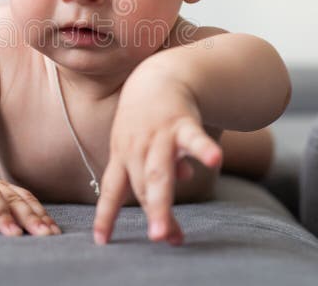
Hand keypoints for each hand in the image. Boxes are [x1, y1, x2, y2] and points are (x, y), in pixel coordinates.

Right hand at [0, 178, 61, 236]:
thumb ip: (18, 221)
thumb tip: (48, 233)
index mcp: (3, 191)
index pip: (26, 200)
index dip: (40, 215)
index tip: (52, 232)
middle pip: (12, 199)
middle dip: (29, 216)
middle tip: (42, 234)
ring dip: (2, 215)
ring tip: (13, 234)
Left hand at [93, 62, 222, 245]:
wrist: (158, 75)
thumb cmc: (147, 118)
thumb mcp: (143, 144)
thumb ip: (156, 168)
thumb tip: (183, 177)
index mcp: (122, 155)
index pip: (111, 189)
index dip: (105, 215)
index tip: (102, 242)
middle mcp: (136, 148)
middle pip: (141, 185)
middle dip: (152, 212)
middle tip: (159, 238)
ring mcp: (158, 136)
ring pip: (159, 173)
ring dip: (162, 201)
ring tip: (168, 230)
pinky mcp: (182, 122)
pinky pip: (193, 137)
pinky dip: (202, 149)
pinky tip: (215, 160)